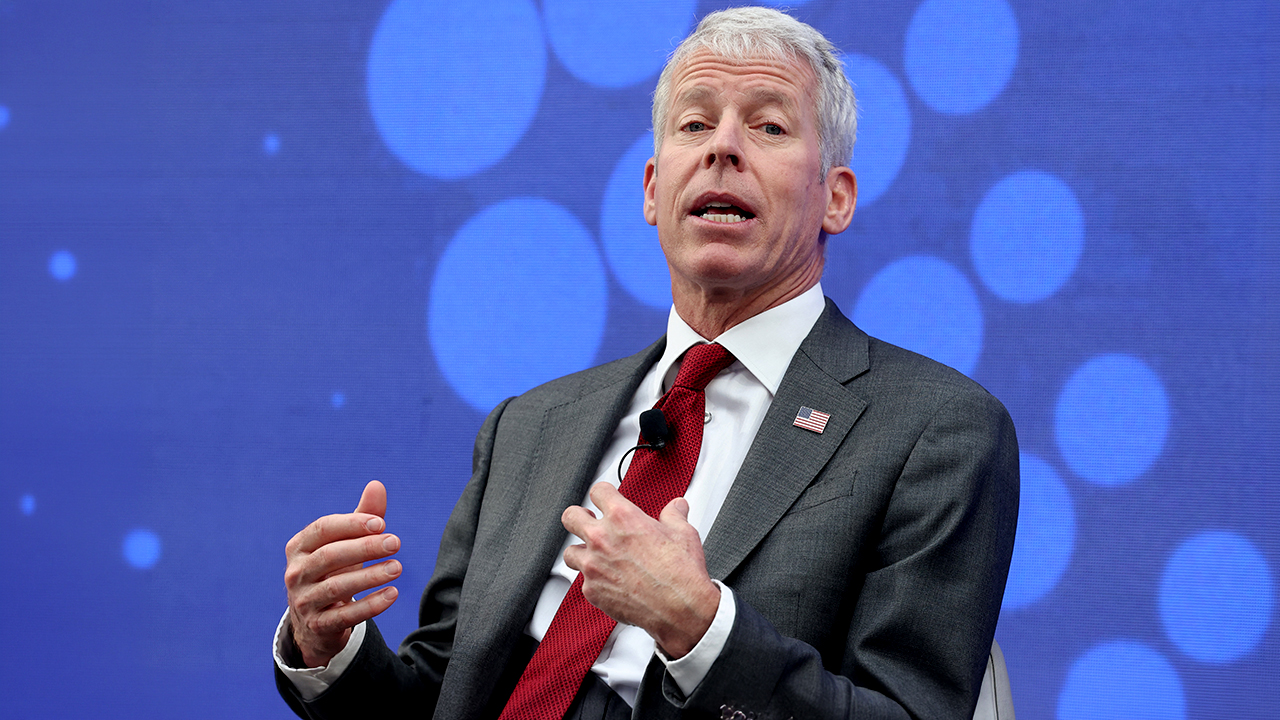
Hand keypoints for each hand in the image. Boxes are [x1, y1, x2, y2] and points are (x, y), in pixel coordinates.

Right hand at [284, 480, 401, 667]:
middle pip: (330, 556)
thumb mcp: (346, 544)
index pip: (323, 529)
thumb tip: (377, 485)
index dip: (352, 524)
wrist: (316, 621)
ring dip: (370, 576)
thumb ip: (362, 517)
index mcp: (300, 547)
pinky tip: (392, 594)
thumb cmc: (334, 571)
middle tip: (396, 543)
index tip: (381, 523)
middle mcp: (296, 573)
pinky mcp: (318, 625)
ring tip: (397, 567)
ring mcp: (304, 601)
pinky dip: (370, 606)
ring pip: (336, 587)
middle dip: (364, 548)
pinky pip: (344, 616)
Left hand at [561, 482, 719, 658]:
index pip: (598, 492)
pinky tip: (609, 582)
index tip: (606, 499)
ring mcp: (593, 566)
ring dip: (581, 552)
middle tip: (589, 522)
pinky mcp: (593, 591)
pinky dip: (594, 581)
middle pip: (571, 517)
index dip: (604, 494)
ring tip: (596, 556)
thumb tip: (676, 508)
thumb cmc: (681, 573)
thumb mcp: (683, 533)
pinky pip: (584, 582)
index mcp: (622, 518)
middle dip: (579, 518)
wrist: (680, 608)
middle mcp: (602, 539)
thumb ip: (674, 516)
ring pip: (569, 552)